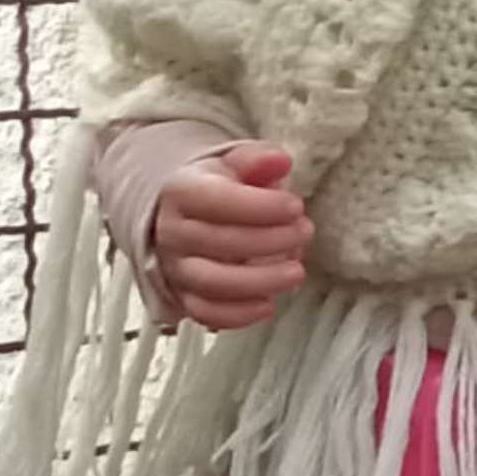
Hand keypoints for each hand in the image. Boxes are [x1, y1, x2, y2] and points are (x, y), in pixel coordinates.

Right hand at [147, 142, 310, 331]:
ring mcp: (176, 268)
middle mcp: (172, 232)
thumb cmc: (217, 188)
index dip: (260, 207)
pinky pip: (205, 314)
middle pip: (219, 242)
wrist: (183, 216)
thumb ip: (256, 160)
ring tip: (296, 272)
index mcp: (182, 192)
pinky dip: (238, 315)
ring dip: (261, 281)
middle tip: (304, 232)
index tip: (295, 207)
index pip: (217, 201)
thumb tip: (279, 161)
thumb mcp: (235, 164)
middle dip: (271, 241)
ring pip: (213, 283)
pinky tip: (268, 303)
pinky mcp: (183, 297)